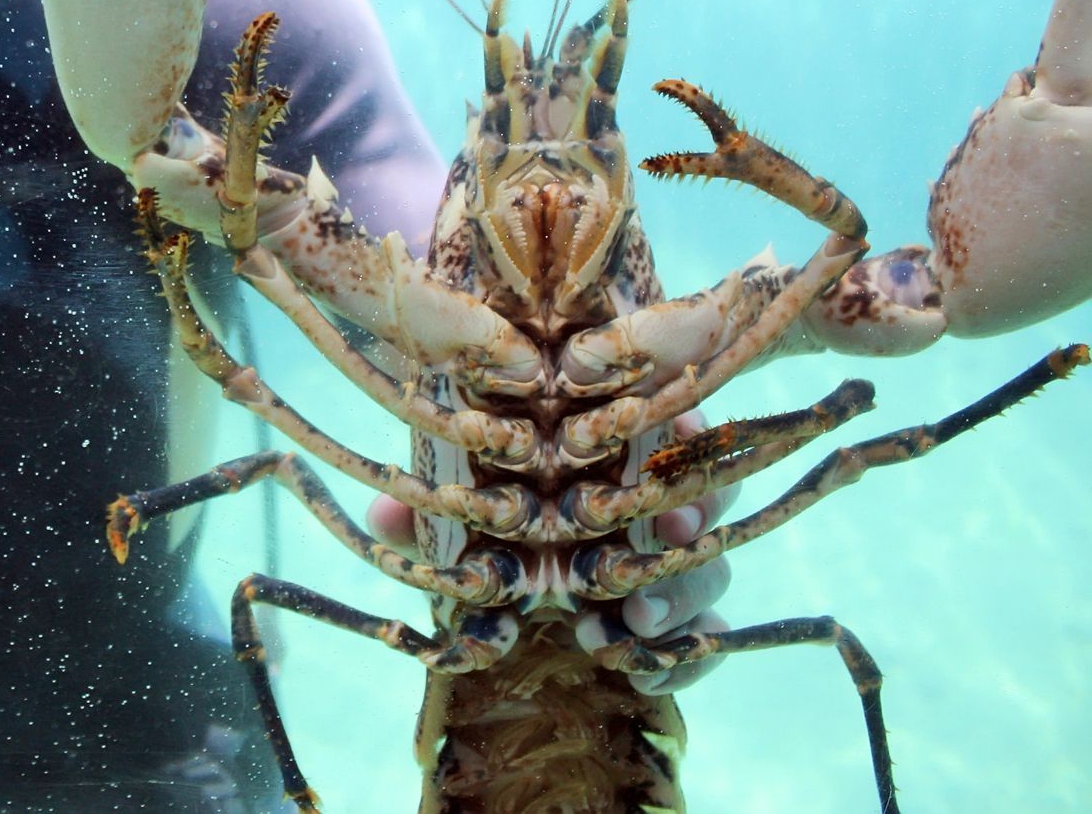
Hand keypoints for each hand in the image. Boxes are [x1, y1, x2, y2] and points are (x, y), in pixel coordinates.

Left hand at [365, 409, 737, 694]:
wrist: (497, 580)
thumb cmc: (482, 517)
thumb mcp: (451, 506)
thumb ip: (425, 509)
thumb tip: (386, 513)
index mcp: (607, 449)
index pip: (665, 423)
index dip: (679, 430)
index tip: (674, 438)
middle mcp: (648, 500)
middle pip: (703, 494)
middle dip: (693, 516)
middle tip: (670, 531)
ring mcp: (666, 561)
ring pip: (708, 568)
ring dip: (681, 594)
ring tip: (634, 618)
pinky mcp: (670, 618)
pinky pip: (700, 639)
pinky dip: (682, 659)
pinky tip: (645, 671)